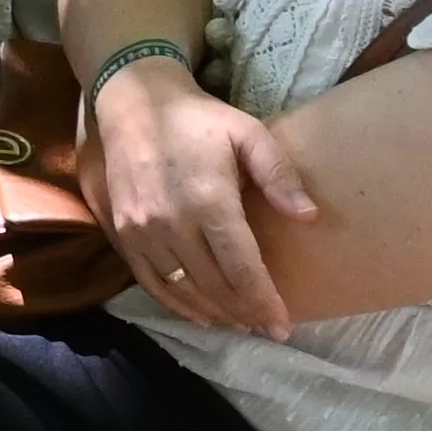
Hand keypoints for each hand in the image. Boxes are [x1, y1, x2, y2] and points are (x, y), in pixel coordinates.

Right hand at [82, 62, 318, 337]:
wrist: (132, 103)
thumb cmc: (197, 119)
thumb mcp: (247, 133)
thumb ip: (278, 173)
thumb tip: (309, 216)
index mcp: (209, 201)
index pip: (242, 269)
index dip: (264, 302)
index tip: (282, 326)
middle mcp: (172, 224)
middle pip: (215, 287)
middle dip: (245, 313)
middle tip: (267, 328)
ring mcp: (143, 233)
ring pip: (184, 291)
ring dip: (216, 313)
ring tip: (241, 323)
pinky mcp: (123, 235)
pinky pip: (153, 284)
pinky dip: (179, 305)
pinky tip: (201, 314)